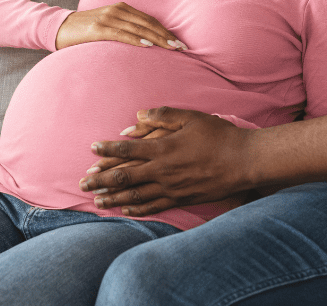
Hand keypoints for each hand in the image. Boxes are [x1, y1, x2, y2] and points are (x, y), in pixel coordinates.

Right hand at [55, 3, 186, 50]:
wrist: (59, 28)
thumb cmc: (85, 31)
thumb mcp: (108, 26)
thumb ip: (124, 30)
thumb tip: (145, 44)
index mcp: (122, 8)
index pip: (150, 20)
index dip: (166, 31)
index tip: (180, 43)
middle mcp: (117, 10)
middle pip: (149, 23)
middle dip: (167, 36)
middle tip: (182, 48)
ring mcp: (108, 18)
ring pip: (139, 28)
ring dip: (158, 39)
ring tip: (172, 49)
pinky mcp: (98, 28)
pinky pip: (122, 34)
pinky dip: (137, 39)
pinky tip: (149, 45)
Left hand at [78, 107, 254, 216]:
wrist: (244, 161)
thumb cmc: (218, 135)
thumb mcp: (190, 117)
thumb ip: (162, 115)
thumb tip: (137, 115)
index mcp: (163, 148)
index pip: (127, 150)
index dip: (107, 150)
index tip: (92, 149)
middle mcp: (163, 171)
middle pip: (124, 177)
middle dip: (101, 180)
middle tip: (82, 183)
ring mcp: (171, 188)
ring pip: (136, 195)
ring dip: (114, 198)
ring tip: (97, 201)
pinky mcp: (181, 199)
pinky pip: (154, 207)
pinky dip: (137, 209)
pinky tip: (126, 210)